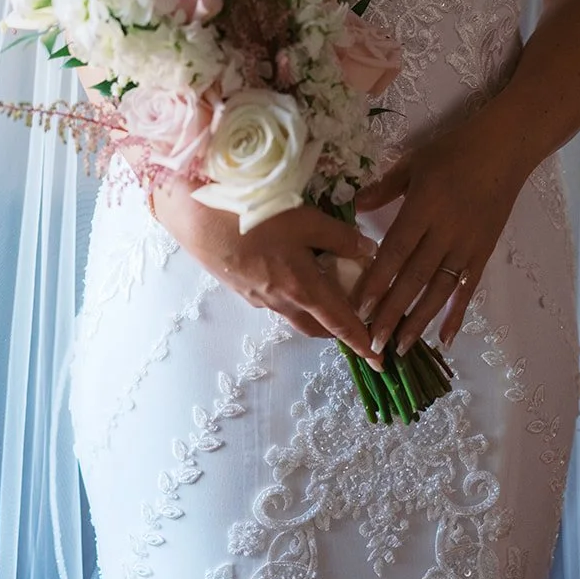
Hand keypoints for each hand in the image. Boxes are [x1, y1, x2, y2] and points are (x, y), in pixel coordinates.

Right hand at [153, 176, 383, 368]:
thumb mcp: (306, 220)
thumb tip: (368, 250)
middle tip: (357, 321)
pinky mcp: (242, 288)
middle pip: (318, 327)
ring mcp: (259, 299)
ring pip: (296, 314)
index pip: (341, 323)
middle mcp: (282, 302)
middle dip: (340, 330)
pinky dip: (293, 296)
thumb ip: (340, 237)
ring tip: (328, 291)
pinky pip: (276, 301)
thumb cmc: (255, 217)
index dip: (363, 342)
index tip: (381, 361)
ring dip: (315, 312)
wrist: (198, 220)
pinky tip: (292, 271)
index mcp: (303, 290)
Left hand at [353, 104, 527, 356]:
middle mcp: (445, 231)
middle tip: (373, 342)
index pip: (395, 252)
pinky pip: (468, 289)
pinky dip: (457, 314)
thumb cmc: (453, 150)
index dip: (376, 282)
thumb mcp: (414, 162)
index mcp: (423, 206)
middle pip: (414, 278)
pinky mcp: (484, 252)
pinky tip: (446, 338)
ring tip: (400, 346)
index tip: (357, 308)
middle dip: (391, 312)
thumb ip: (385, 188)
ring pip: (439, 290)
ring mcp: (467, 245)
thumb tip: (354, 207)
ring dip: (419, 320)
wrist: (504, 148)